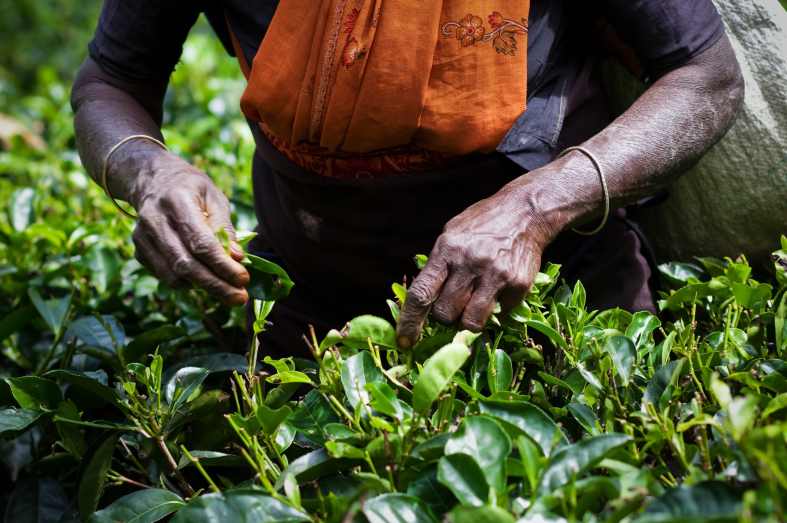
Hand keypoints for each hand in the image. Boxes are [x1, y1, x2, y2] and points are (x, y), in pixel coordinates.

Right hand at [127, 151, 249, 304]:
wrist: (152, 180)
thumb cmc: (192, 189)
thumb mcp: (214, 198)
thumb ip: (225, 228)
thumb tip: (237, 259)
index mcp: (176, 200)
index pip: (200, 242)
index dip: (222, 265)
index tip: (244, 279)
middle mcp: (154, 219)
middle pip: (185, 264)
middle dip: (216, 285)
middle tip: (240, 298)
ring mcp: (142, 237)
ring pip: (173, 275)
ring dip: (203, 288)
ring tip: (228, 290)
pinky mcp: (138, 250)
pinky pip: (165, 276)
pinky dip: (187, 283)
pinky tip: (205, 278)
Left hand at [396, 184, 556, 347]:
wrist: (526, 212)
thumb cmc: (482, 225)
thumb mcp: (452, 234)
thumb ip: (438, 265)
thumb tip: (421, 300)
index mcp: (447, 250)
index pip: (421, 294)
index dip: (409, 321)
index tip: (404, 341)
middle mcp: (469, 264)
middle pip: (445, 314)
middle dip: (445, 317)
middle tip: (454, 305)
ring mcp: (495, 275)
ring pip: (471, 322)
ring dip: (468, 320)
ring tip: (474, 304)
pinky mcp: (518, 285)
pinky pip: (499, 315)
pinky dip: (496, 310)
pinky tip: (498, 290)